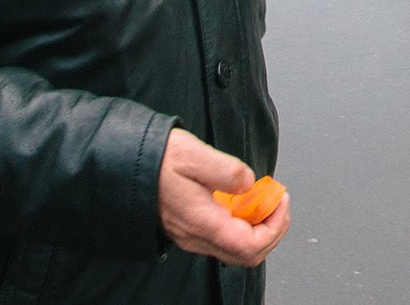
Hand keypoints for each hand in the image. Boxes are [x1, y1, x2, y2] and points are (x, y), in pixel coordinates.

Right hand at [156, 127, 288, 265]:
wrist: (129, 163)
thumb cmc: (158, 159)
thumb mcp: (194, 154)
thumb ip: (226, 171)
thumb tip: (249, 184)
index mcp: (201, 221)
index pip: (249, 246)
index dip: (274, 226)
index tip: (280, 199)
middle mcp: (197, 236)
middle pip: (247, 255)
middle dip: (272, 229)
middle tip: (277, 200)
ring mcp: (193, 236)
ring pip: (237, 249)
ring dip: (259, 227)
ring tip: (263, 197)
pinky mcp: (190, 230)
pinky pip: (225, 239)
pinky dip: (243, 223)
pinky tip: (243, 200)